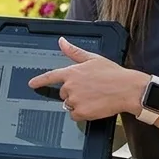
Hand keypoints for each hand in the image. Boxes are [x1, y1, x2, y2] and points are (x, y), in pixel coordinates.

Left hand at [28, 37, 148, 121]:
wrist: (127, 89)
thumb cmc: (113, 74)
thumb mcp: (93, 58)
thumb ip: (74, 52)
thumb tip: (62, 42)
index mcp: (71, 72)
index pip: (50, 77)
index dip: (39, 81)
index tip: (31, 84)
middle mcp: (70, 86)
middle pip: (63, 93)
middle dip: (73, 93)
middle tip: (90, 90)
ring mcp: (74, 100)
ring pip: (70, 105)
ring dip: (79, 104)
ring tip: (94, 97)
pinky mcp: (81, 112)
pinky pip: (75, 116)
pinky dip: (83, 114)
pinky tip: (94, 106)